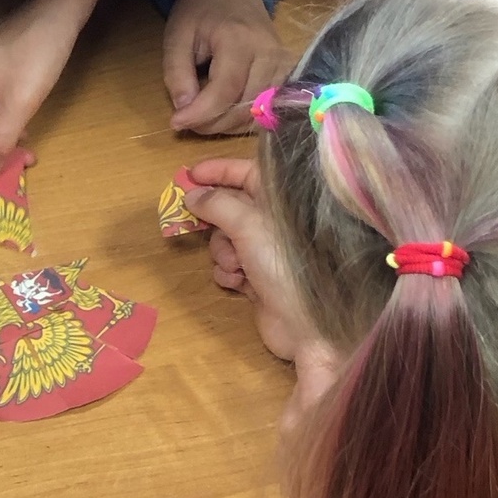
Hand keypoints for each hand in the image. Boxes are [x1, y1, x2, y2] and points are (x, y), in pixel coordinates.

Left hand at [163, 0, 288, 135]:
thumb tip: (185, 110)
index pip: (225, 90)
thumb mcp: (176, 35)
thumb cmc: (200, 13)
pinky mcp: (288, 73)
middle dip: (213, 123)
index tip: (176, 122)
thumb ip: (177, 72)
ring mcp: (284, 64)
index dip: (201, 113)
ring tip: (202, 119)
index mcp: (240, 39)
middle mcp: (269, 54)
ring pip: (260, 113)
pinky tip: (224, 116)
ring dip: (228, 125)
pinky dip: (245, 119)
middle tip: (186, 123)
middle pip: (246, 106)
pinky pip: (270, 109)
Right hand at [183, 157, 319, 365]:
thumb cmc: (285, 266)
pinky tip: (239, 284)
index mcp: (280, 202)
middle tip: (197, 224)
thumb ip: (217, 204)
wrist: (308, 327)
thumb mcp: (248, 226)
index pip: (248, 172)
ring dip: (222, 252)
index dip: (219, 171)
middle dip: (215, 220)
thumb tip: (192, 194)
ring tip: (236, 266)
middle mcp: (274, 223)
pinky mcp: (258, 278)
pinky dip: (229, 273)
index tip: (189, 175)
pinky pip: (230, 266)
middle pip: (230, 207)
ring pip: (225, 239)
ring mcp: (266, 252)